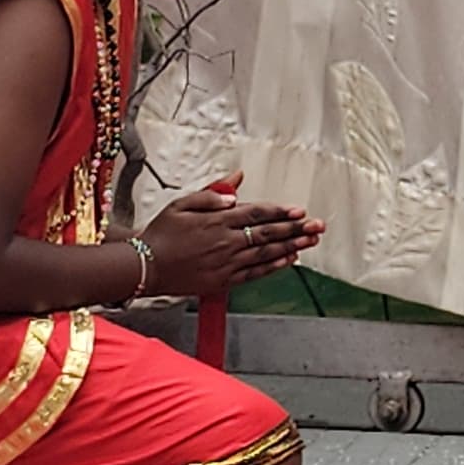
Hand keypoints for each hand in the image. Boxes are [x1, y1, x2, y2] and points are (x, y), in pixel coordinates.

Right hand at [137, 173, 323, 298]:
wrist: (144, 267)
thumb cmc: (161, 234)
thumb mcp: (182, 204)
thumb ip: (212, 193)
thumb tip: (237, 183)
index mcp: (217, 221)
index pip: (256, 213)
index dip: (280, 212)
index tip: (299, 211)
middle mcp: (225, 242)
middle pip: (268, 234)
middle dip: (296, 229)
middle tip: (318, 226)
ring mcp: (226, 263)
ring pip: (266, 254)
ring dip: (292, 246)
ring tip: (311, 241)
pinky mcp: (223, 280)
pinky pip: (255, 273)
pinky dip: (274, 267)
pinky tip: (290, 260)